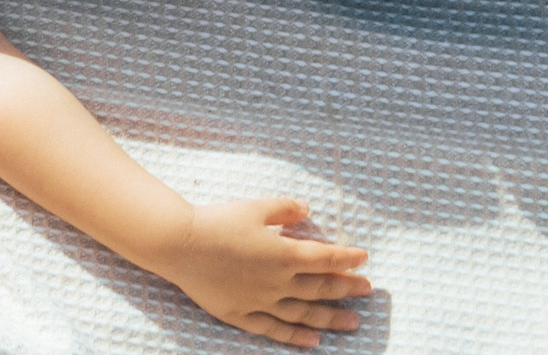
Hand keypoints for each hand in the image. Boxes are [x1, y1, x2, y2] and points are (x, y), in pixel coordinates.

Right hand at [150, 199, 370, 347]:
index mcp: (283, 254)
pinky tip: (313, 341)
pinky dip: (295, 337)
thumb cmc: (217, 222)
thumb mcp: (254, 207)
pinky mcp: (241, 314)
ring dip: (331, 317)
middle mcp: (278, 282)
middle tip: (367, 290)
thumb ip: (284, 209)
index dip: (347, 258)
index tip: (364, 258)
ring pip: (304, 313)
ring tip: (353, 322)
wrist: (180, 244)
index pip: (325, 258)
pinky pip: (274, 329)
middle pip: (320, 287)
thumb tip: (307, 209)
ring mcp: (261, 302)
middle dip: (347, 288)